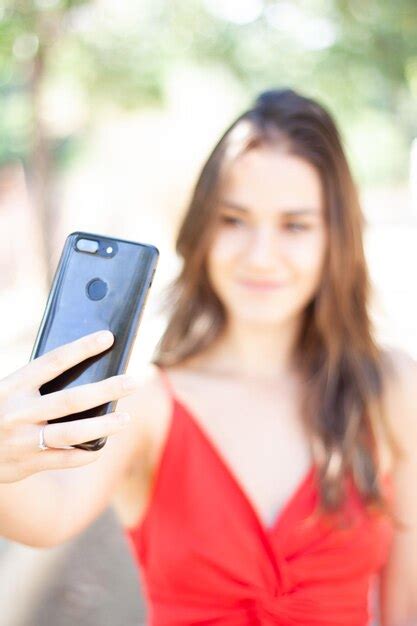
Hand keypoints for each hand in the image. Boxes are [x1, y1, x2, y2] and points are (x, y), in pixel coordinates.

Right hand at [0, 330, 138, 482]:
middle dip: (105, 389)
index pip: (53, 361)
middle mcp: (17, 412)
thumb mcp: (6, 392)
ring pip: (72, 433)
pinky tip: (103, 445)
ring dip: (103, 425)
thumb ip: (35, 384)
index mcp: (11, 386)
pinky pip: (65, 459)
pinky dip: (87, 452)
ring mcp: (23, 440)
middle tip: (133, 382)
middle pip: (70, 399)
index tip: (108, 337)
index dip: (82, 348)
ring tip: (126, 417)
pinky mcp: (27, 464)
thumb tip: (81, 369)